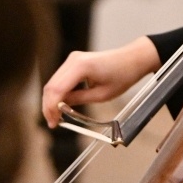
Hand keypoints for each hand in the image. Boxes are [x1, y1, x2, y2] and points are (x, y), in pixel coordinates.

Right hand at [41, 36, 160, 127]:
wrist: (133, 59)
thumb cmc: (123, 76)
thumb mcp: (102, 95)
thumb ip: (78, 100)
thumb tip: (61, 108)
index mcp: (81, 66)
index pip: (56, 89)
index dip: (51, 108)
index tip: (53, 123)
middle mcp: (73, 60)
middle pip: (51, 86)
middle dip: (49, 106)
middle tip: (53, 123)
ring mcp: (72, 59)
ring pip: (53, 83)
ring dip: (52, 100)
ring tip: (57, 117)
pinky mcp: (74, 61)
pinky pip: (60, 79)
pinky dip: (59, 93)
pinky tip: (62, 105)